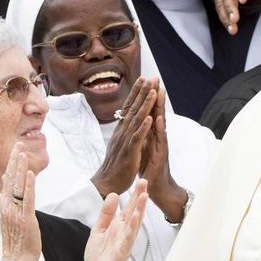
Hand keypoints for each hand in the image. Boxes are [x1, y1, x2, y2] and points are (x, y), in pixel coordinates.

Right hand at [0, 144, 40, 260]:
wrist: (17, 259)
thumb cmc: (17, 237)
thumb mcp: (10, 213)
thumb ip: (9, 195)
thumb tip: (6, 177)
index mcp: (4, 204)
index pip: (8, 179)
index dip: (12, 163)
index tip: (16, 149)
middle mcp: (8, 205)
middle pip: (10, 179)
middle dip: (15, 160)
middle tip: (19, 144)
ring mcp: (16, 211)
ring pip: (17, 186)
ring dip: (20, 168)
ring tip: (23, 153)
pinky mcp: (26, 218)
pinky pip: (27, 199)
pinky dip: (29, 186)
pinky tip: (30, 174)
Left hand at [84, 179, 147, 260]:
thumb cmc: (100, 255)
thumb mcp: (99, 229)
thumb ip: (106, 213)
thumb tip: (113, 195)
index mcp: (119, 226)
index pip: (129, 208)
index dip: (135, 195)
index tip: (141, 181)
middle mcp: (124, 233)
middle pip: (134, 213)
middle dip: (139, 198)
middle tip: (145, 183)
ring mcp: (124, 243)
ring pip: (133, 225)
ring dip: (139, 212)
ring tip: (143, 198)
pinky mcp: (119, 254)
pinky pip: (126, 242)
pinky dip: (130, 232)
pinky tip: (133, 222)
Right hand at [91, 78, 155, 197]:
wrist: (107, 183)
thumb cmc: (115, 166)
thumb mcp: (120, 145)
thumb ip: (123, 132)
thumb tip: (124, 120)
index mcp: (121, 130)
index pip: (129, 107)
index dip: (136, 93)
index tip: (143, 79)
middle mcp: (122, 132)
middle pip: (132, 108)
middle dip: (141, 92)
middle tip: (149, 77)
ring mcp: (125, 141)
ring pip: (136, 119)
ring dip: (145, 105)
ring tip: (152, 92)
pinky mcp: (129, 152)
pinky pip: (137, 138)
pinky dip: (143, 127)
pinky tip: (149, 118)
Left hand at [140, 86, 187, 219]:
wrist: (157, 188)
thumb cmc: (149, 168)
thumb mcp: (143, 147)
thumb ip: (142, 134)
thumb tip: (138, 122)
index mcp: (151, 134)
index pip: (149, 112)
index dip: (147, 98)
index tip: (146, 82)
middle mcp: (157, 137)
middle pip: (156, 112)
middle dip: (156, 96)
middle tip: (156, 79)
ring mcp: (160, 145)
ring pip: (160, 123)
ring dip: (160, 107)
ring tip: (160, 92)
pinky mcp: (160, 155)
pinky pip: (159, 140)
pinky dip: (158, 129)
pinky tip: (157, 119)